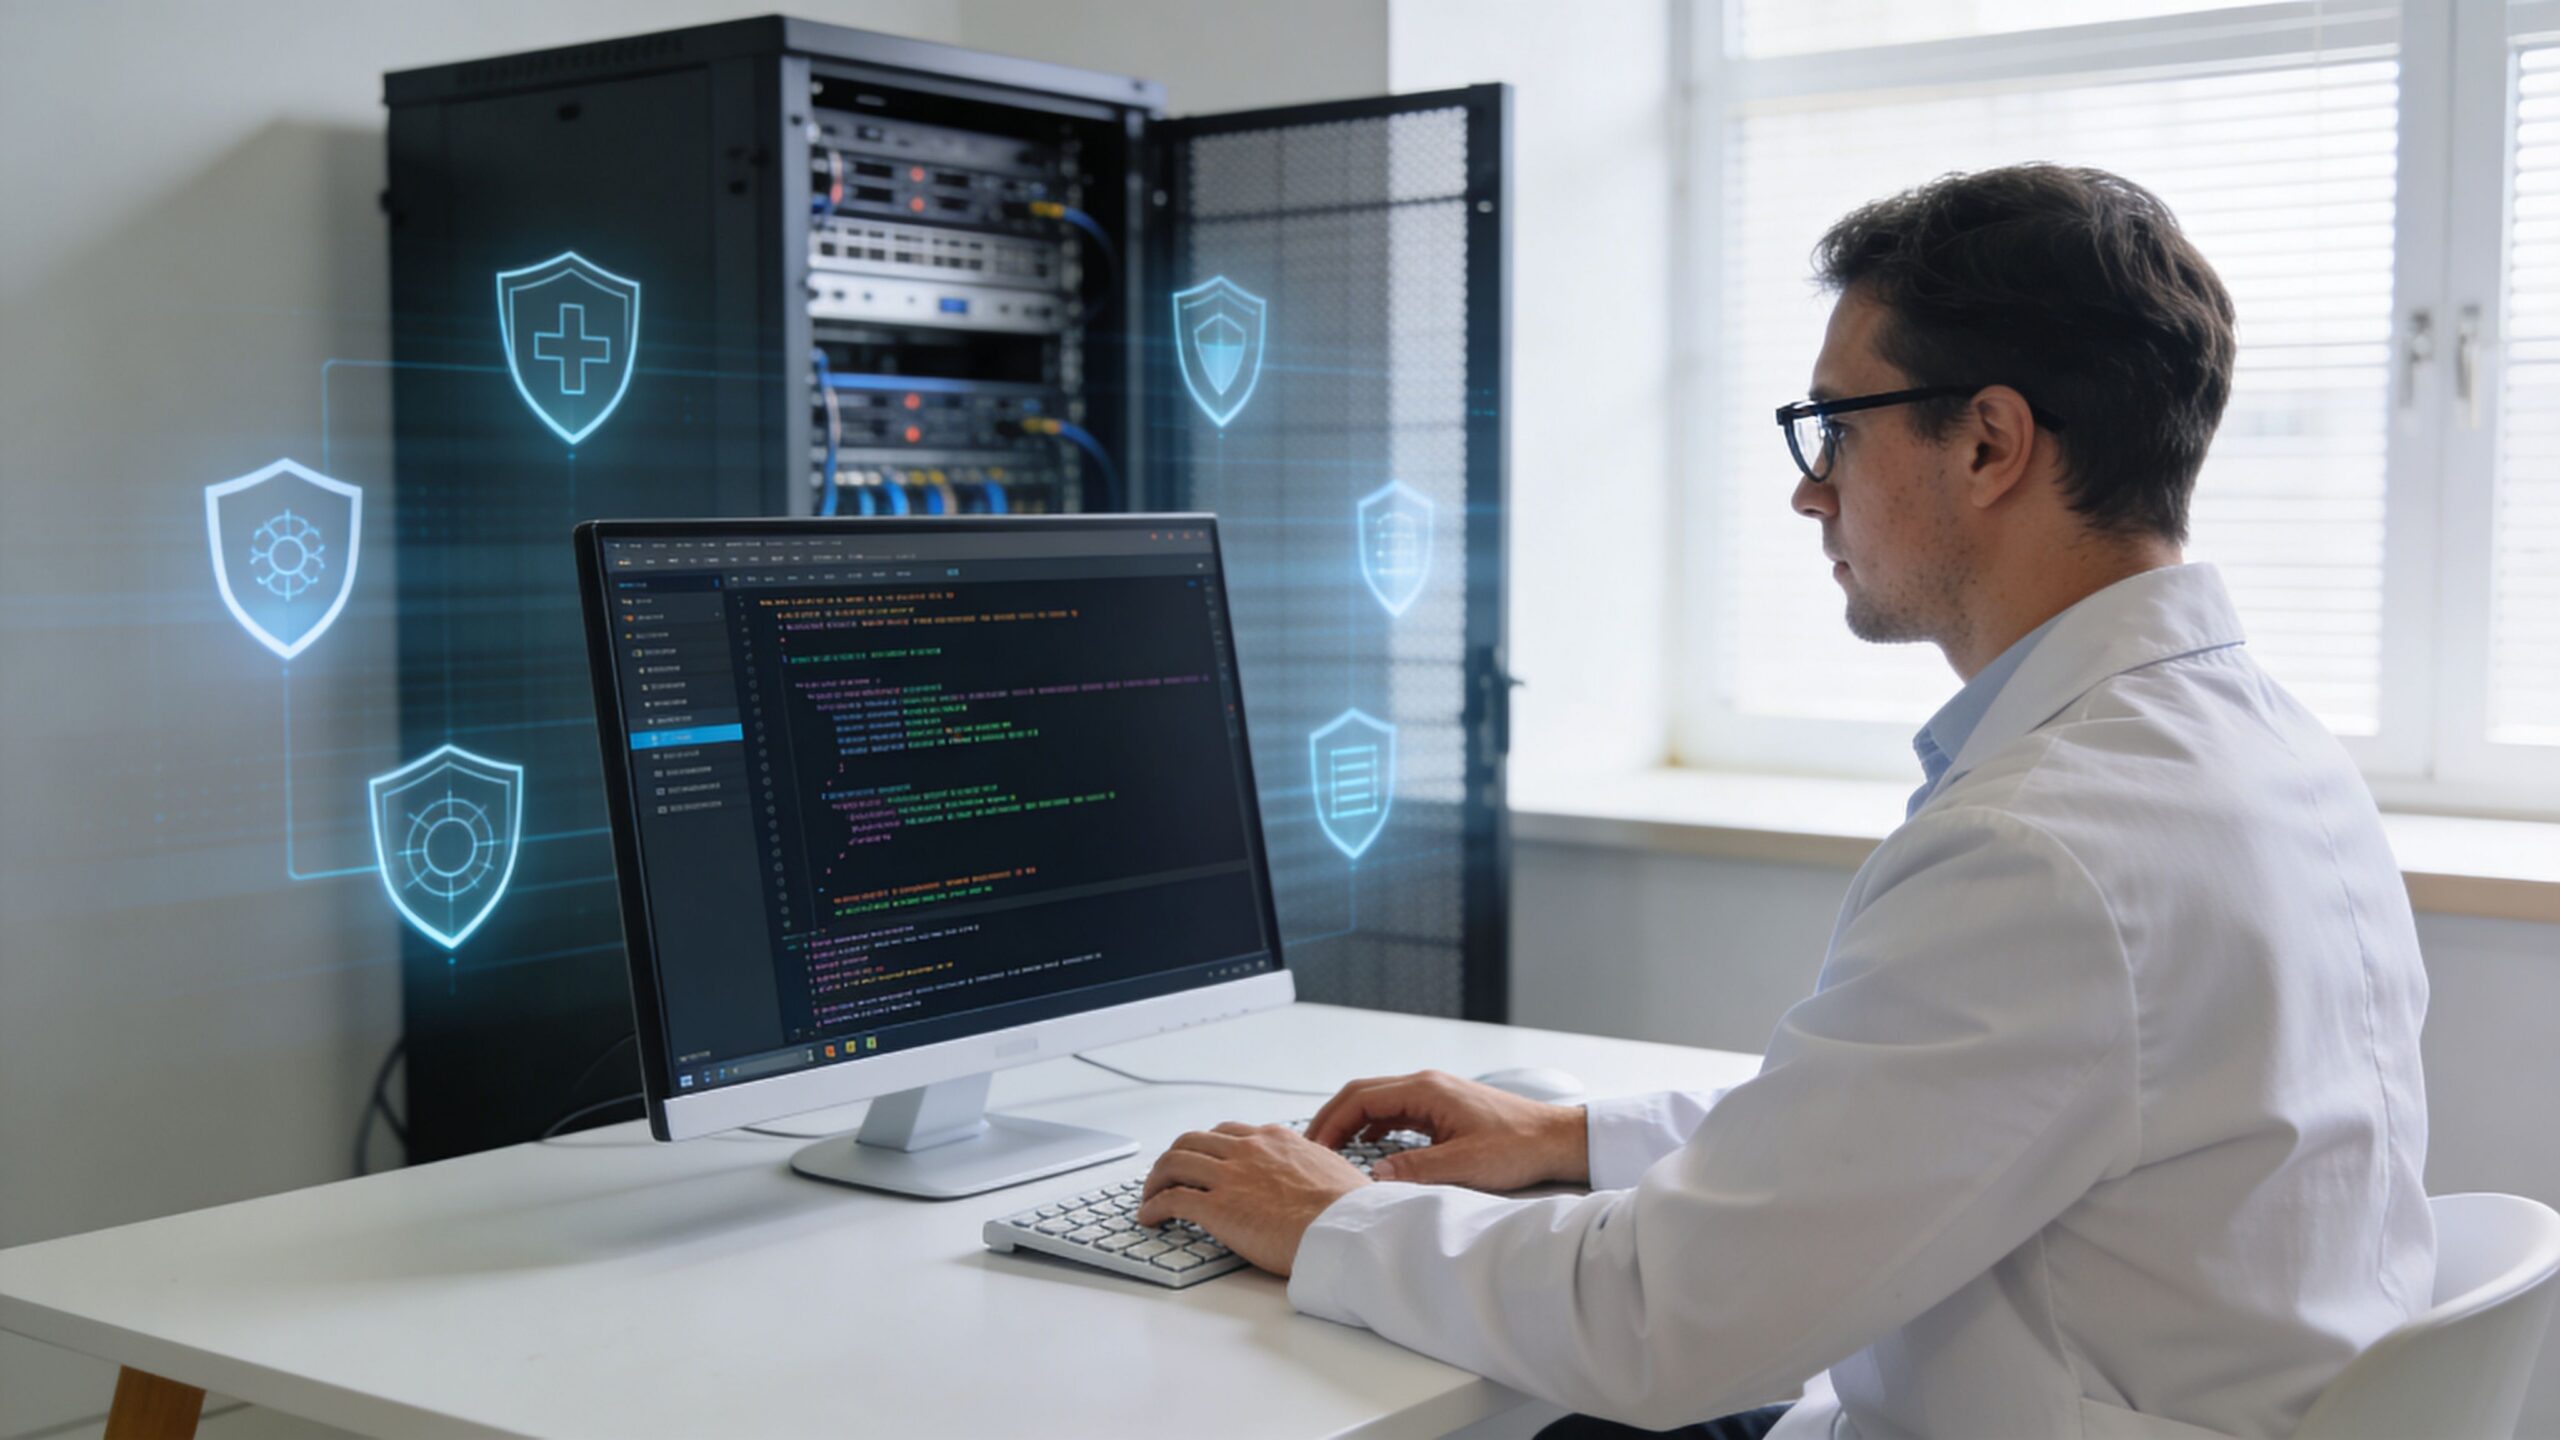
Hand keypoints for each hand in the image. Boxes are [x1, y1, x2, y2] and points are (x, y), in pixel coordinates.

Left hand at [1134, 1122, 1367, 1276]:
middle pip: (1192, 1142)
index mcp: (1276, 1140)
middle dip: (1174, 1158)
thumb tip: (1319, 1182)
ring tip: (1149, 1197)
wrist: (1347, 1228)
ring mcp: (1230, 1176)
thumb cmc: (1350, 1209)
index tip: (1201, 1161)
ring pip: (1174, 1163)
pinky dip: (1153, 1206)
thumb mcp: (1332, 1171)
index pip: (1227, 1133)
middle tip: (1166, 1176)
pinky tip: (1149, 1218)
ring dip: (1155, 1180)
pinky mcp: (1217, 1208)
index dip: (1207, 1147)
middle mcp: (1248, 1150)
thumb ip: (1312, 1168)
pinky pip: (1171, 1199)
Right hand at [1305, 1069, 1589, 1191]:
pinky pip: (1395, 1111)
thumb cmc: (1518, 1145)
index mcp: (1426, 1090)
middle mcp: (1426, 1085)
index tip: (1313, 1147)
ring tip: (1331, 1150)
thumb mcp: (1465, 1164)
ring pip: (1377, 1101)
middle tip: (1311, 1149)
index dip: (1330, 1122)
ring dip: (1351, 1122)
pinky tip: (1367, 1147)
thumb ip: (1416, 1170)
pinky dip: (1373, 1126)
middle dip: (1332, 1120)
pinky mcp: (1441, 1108)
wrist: (1554, 1138)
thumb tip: (1373, 1176)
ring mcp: (1433, 1095)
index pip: (1360, 1098)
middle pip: (1362, 1094)